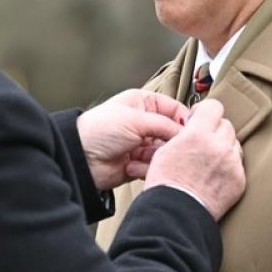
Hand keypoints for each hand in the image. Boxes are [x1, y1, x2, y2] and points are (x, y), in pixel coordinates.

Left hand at [75, 89, 189, 190]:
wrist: (80, 158)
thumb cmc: (100, 130)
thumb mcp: (136, 120)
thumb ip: (165, 124)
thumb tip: (188, 131)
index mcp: (143, 103)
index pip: (174, 109)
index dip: (184, 120)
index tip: (191, 131)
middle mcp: (144, 122)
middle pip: (172, 133)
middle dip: (170, 142)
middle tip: (168, 149)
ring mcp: (142, 143)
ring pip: (165, 151)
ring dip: (156, 157)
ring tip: (141, 157)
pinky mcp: (139, 163)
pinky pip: (154, 166)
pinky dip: (146, 168)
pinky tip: (131, 166)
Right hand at [143, 99, 244, 219]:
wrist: (176, 215)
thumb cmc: (166, 185)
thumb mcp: (164, 151)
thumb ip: (183, 134)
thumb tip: (192, 125)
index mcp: (197, 134)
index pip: (214, 107)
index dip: (206, 112)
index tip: (200, 119)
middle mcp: (218, 146)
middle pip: (226, 125)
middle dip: (215, 131)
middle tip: (203, 143)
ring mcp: (231, 163)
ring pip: (234, 144)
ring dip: (224, 149)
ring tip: (208, 162)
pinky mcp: (239, 180)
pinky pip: (238, 165)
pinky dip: (228, 168)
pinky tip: (214, 177)